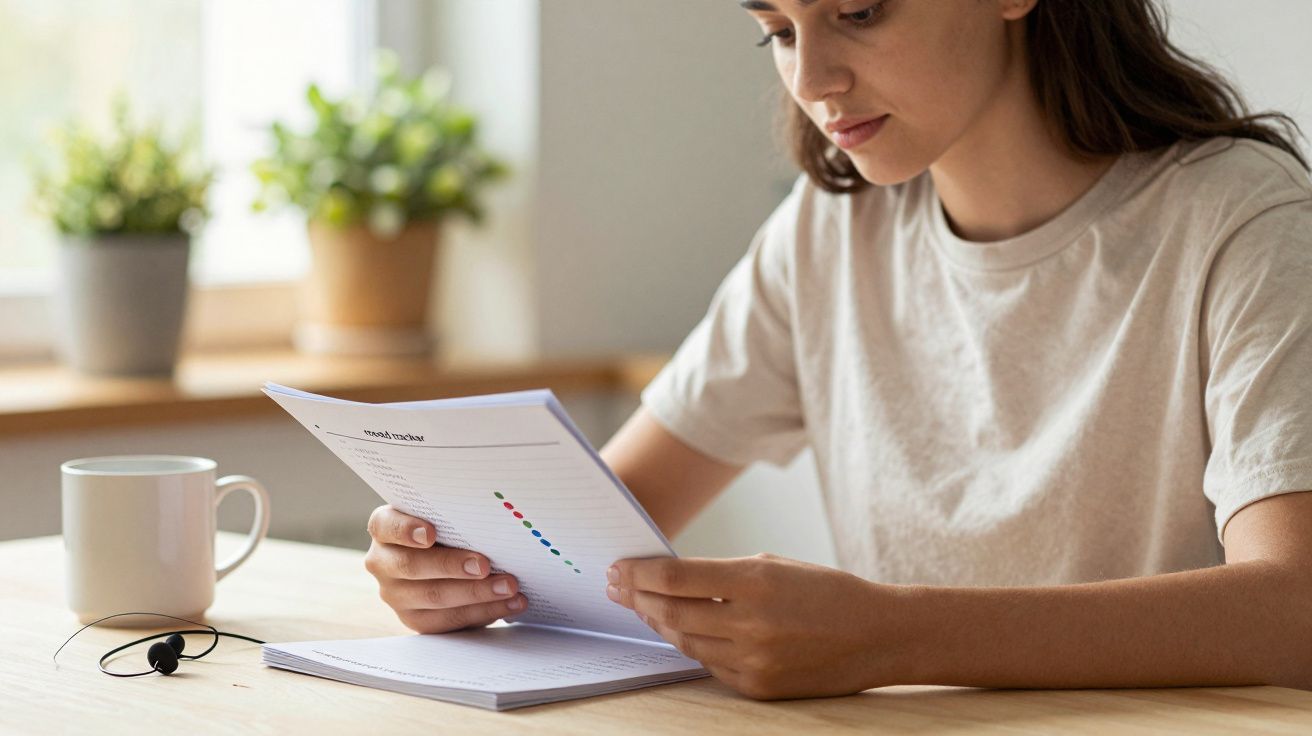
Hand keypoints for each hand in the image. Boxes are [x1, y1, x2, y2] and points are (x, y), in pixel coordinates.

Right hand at [364, 504, 526, 632]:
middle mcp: (382, 562)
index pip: (386, 526)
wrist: (444, 559)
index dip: (406, 530)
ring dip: (477, 593)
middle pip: (412, 566)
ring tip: (509, 586)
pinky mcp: (415, 619)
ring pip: (434, 596)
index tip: (429, 534)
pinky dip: (484, 611)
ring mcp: (395, 594)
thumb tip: (491, 524)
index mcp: (384, 528)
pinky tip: (510, 603)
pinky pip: (449, 620)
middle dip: (452, 566)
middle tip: (485, 566)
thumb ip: (454, 517)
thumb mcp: (444, 516)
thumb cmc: (447, 528)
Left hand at [607, 553, 906, 699]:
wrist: (878, 636)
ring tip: (643, 606)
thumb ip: (722, 574)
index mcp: (756, 581)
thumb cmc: (826, 592)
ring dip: (659, 622)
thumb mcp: (774, 565)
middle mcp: (751, 623)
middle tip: (617, 587)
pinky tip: (680, 630)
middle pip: (672, 612)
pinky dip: (692, 645)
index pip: (677, 577)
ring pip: (685, 642)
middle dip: (637, 598)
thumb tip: (669, 579)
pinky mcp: (759, 687)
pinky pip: (710, 665)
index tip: (619, 568)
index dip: (640, 573)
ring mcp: (754, 660)